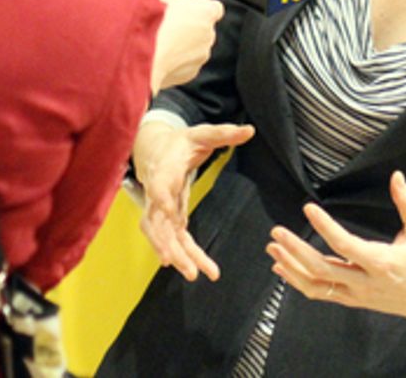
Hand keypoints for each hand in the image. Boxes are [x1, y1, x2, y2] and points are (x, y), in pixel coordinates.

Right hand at [133, 119, 253, 280]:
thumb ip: (224, 133)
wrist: (155, 149)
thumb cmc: (181, 142)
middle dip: (170, 244)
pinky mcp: (167, 217)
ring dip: (177, 255)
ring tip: (194, 274)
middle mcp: (158, 192)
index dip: (163, 200)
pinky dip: (182, 253)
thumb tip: (250, 130)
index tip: (173, 215)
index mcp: (165, 169)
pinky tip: (194, 269)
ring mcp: (160, 207)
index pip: (160, 186)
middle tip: (187, 266)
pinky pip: (173, 237)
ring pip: (163, 235)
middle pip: (158, 221)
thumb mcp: (202, 133)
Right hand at [150, 0, 223, 92]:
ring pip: (192, 49)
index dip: (200, 8)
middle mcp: (207, 36)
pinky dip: (172, 63)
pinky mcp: (187, 75)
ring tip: (157, 43)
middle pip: (202, 29)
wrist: (137, 57)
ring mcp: (199, 57)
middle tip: (165, 26)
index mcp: (205, 12)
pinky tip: (156, 56)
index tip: (189, 8)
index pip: (214, 8)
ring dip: (179, 47)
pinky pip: (183, 66)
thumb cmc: (149, 24)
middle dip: (187, 28)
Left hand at [267, 171, 405, 334]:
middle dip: (296, 251)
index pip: (345, 245)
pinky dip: (297, 281)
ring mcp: (356, 295)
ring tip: (272, 248)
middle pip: (322, 269)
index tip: (308, 208)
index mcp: (381, 262)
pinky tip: (281, 267)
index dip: (325, 226)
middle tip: (277, 232)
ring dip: (291, 267)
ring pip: (316, 285)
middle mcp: (365, 282)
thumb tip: (397, 176)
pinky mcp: (351, 300)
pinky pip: (319, 293)